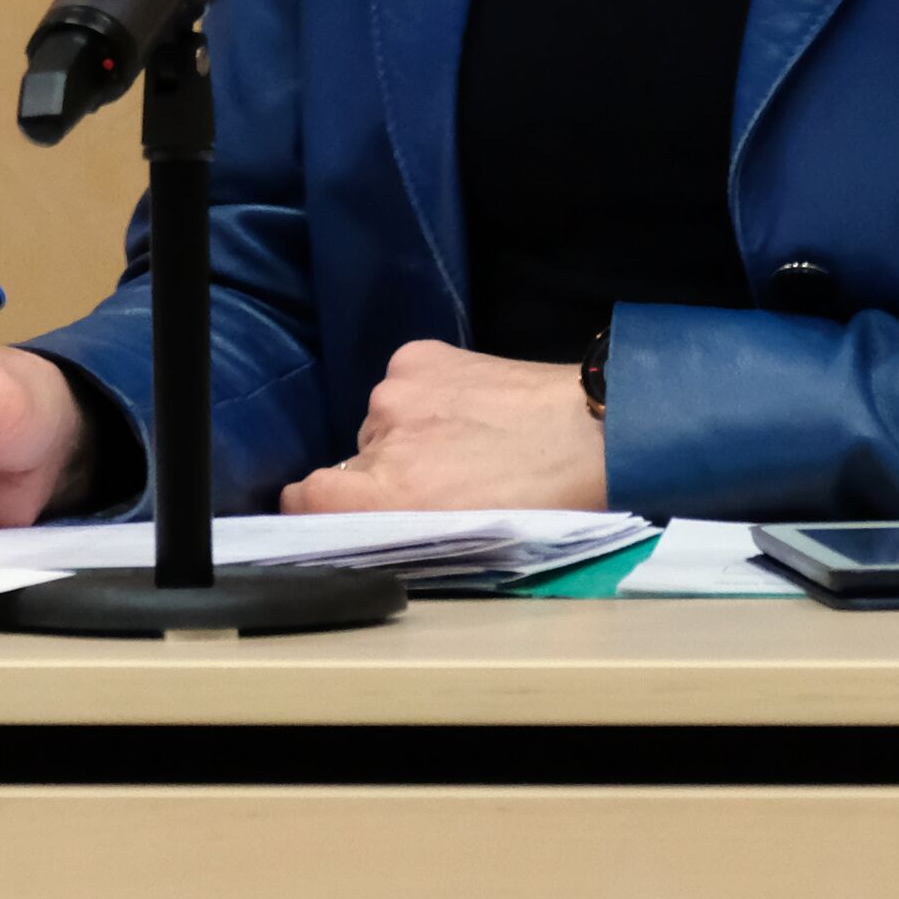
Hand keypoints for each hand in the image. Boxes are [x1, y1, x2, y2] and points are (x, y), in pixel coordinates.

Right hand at [280, 339, 607, 512]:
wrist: (597, 433)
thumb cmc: (541, 504)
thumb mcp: (458, 541)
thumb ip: (397, 527)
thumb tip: (361, 513)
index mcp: (387, 497)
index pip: (301, 498)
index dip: (315, 506)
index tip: (339, 509)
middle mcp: (380, 440)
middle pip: (351, 461)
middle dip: (383, 474)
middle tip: (442, 482)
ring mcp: (397, 392)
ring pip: (380, 424)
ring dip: (408, 434)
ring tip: (467, 441)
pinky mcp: (419, 357)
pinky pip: (401, 384)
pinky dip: (424, 396)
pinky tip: (468, 407)